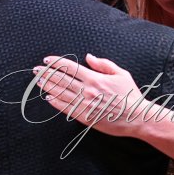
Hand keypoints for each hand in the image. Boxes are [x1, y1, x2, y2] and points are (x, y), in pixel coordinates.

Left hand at [33, 54, 158, 136]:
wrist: (137, 117)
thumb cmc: (131, 95)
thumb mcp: (121, 74)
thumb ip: (103, 64)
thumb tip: (88, 57)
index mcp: (95, 78)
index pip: (70, 68)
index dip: (56, 63)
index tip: (47, 60)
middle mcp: (87, 90)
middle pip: (61, 80)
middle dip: (47, 73)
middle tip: (36, 70)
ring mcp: (85, 104)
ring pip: (61, 93)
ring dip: (48, 86)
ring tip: (39, 82)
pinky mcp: (85, 117)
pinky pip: (67, 108)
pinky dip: (56, 102)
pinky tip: (48, 98)